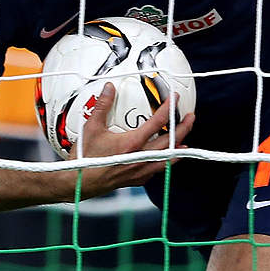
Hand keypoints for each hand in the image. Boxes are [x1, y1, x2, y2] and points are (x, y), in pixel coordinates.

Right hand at [73, 82, 194, 196]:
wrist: (79, 182)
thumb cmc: (85, 156)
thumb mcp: (91, 127)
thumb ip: (103, 106)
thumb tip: (109, 88)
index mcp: (132, 143)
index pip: (158, 122)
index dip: (169, 108)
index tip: (175, 98)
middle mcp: (141, 157)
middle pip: (170, 141)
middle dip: (183, 127)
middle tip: (190, 117)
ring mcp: (142, 170)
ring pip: (168, 157)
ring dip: (178, 145)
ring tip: (185, 138)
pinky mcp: (139, 179)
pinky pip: (158, 168)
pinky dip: (167, 161)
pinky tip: (168, 157)